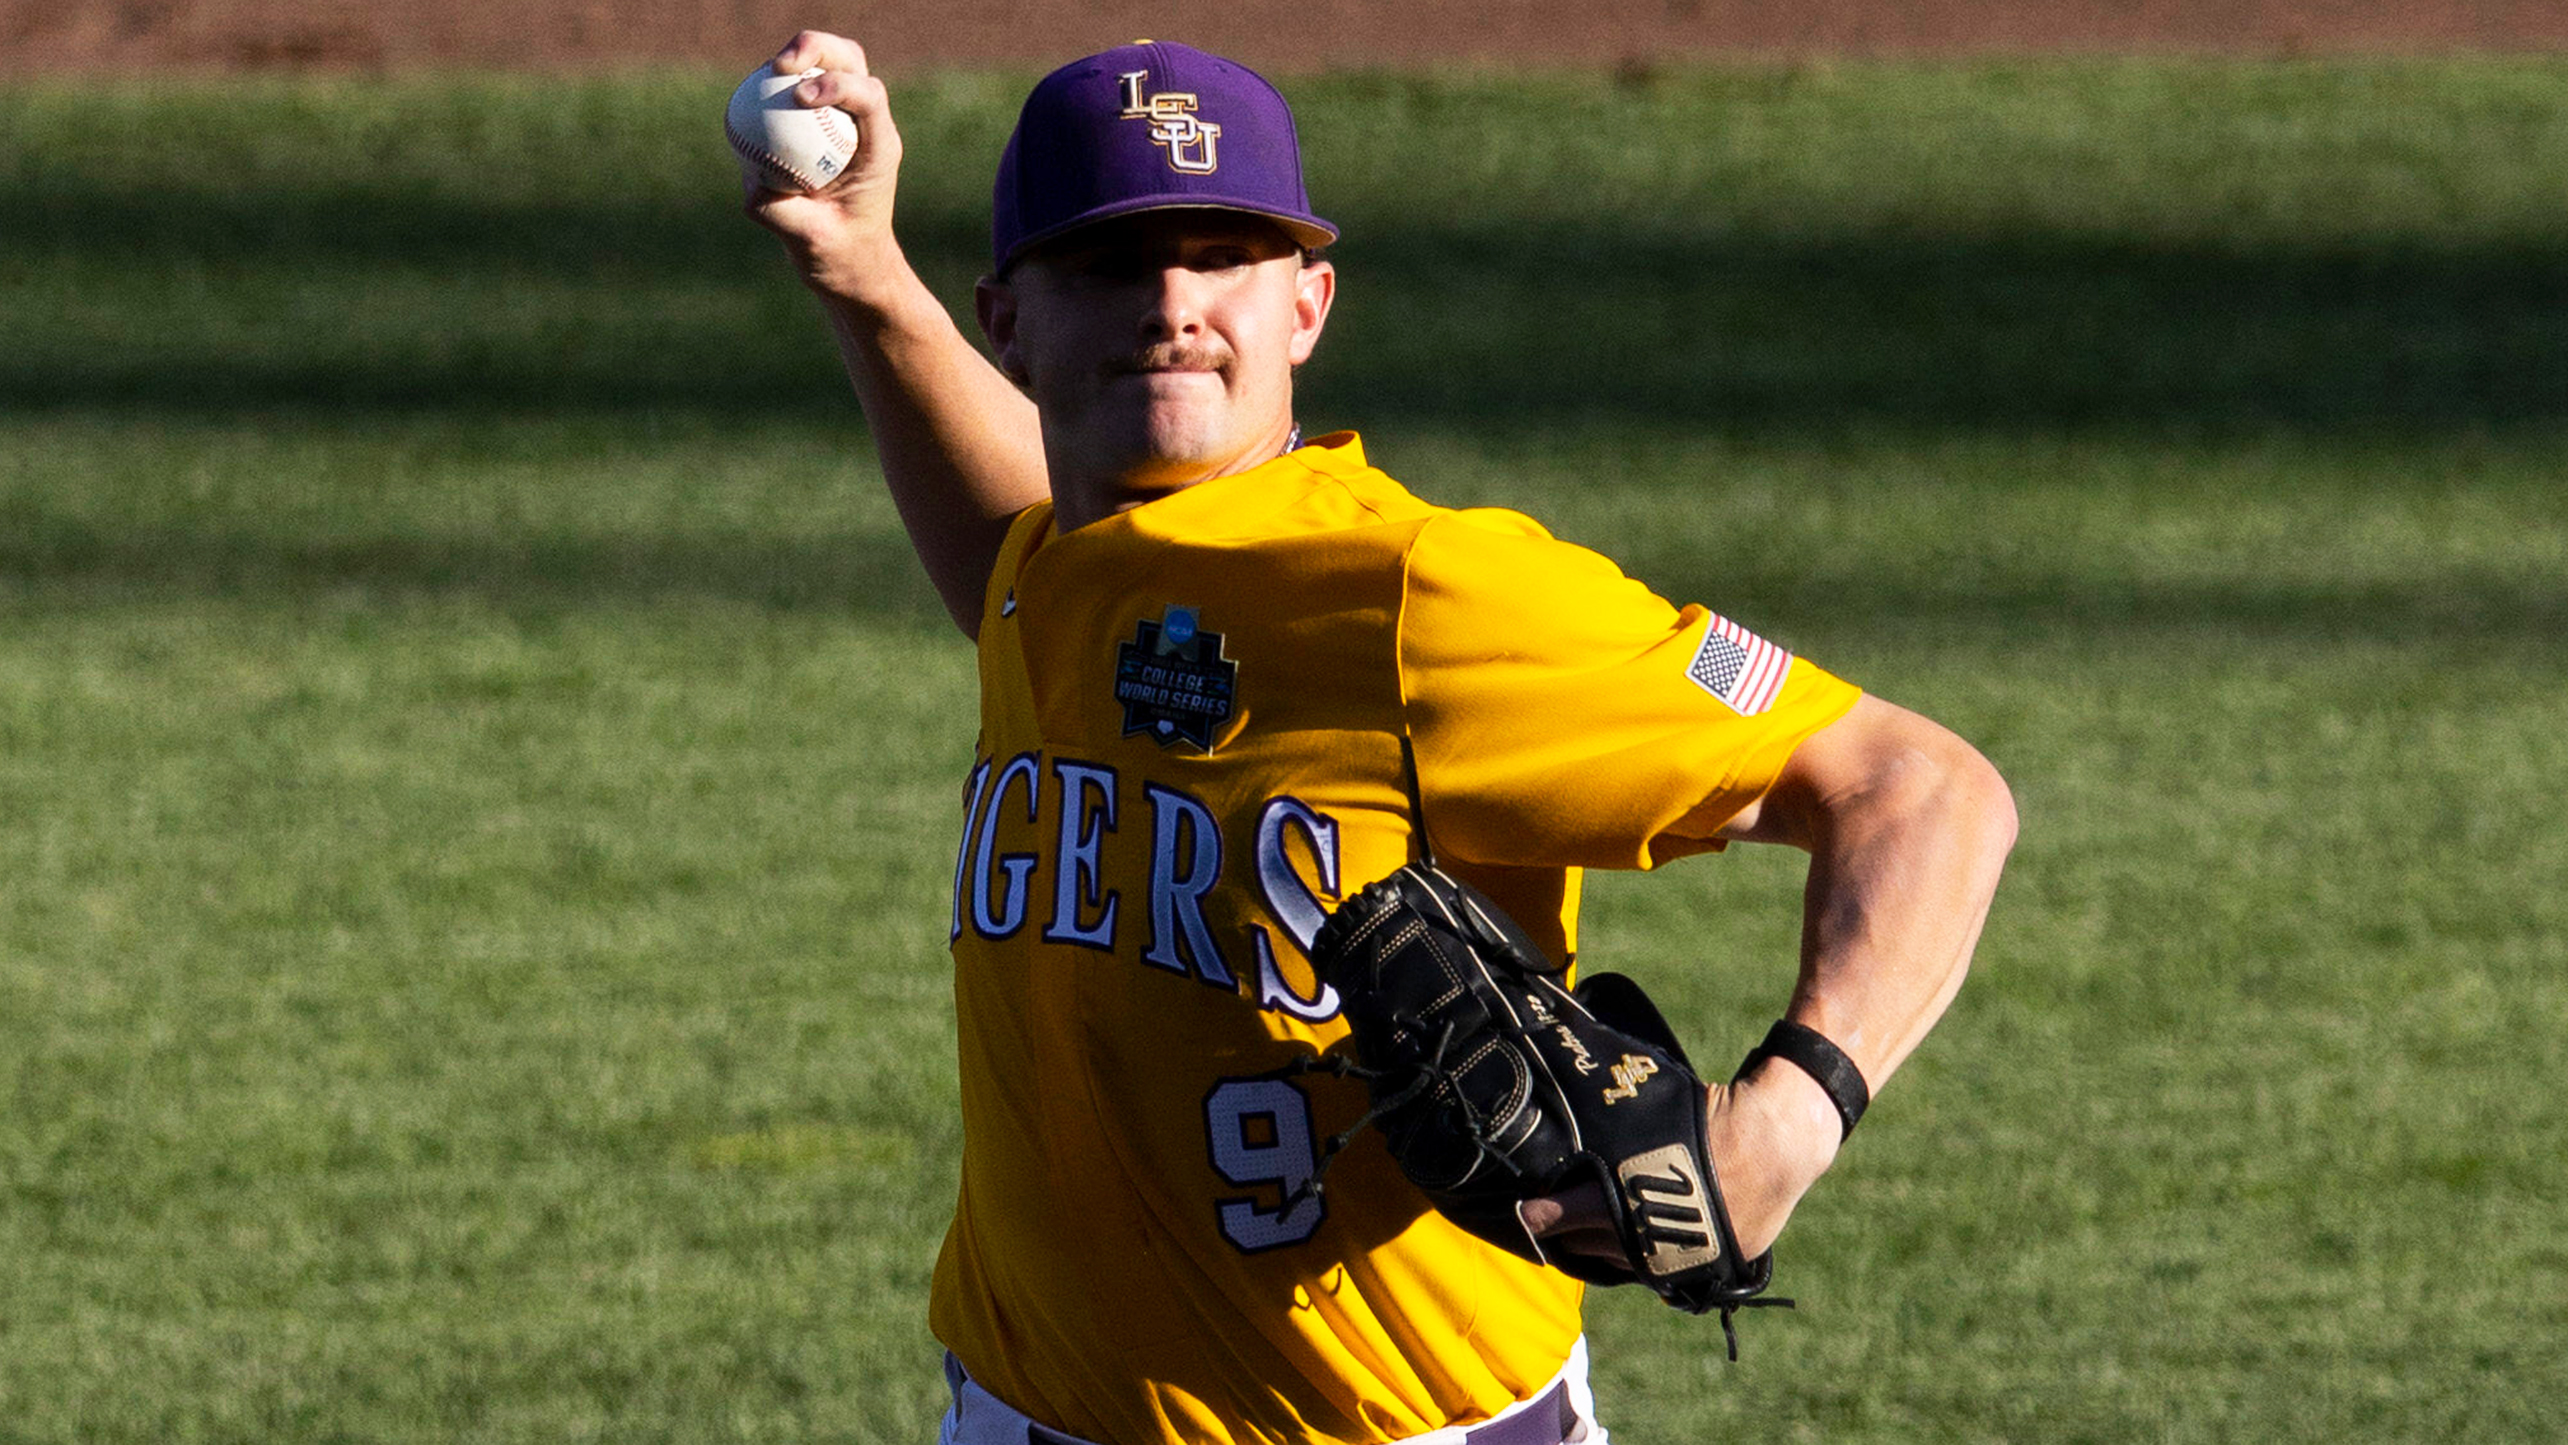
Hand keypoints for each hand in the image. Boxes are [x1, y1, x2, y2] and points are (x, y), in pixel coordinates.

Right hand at [741, 31, 908, 300]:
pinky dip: (773, 85)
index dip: (838, 84)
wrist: (851, 263)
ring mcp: (844, 122)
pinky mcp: (820, 126)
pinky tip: (748, 95)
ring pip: (828, 64)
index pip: (868, 96)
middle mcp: (865, 127)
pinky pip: (795, 91)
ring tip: (769, 67)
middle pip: (850, 60)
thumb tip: (752, 183)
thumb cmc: (839, 256)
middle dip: (818, 48)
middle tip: (782, 64)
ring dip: (798, 54)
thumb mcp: (809, 241)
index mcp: (878, 148)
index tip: (801, 96)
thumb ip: (781, 213)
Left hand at [1519, 1065, 1841, 1264]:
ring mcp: (1679, 1258)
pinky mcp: (1707, 1269)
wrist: (1777, 1139)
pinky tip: (1630, 1242)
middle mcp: (1649, 1235)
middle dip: (1568, 1228)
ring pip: (1620, 1264)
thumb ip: (1603, 1119)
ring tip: (1586, 1228)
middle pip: (1588, 1244)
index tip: (1525, 1212)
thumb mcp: (1645, 1109)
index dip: (1542, 1212)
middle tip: (1554, 1212)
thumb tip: (1558, 1095)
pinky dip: (1639, 1259)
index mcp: (1627, 1194)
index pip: (1565, 1213)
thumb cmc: (1707, 1115)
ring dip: (1601, 1248)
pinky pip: (1657, 1273)